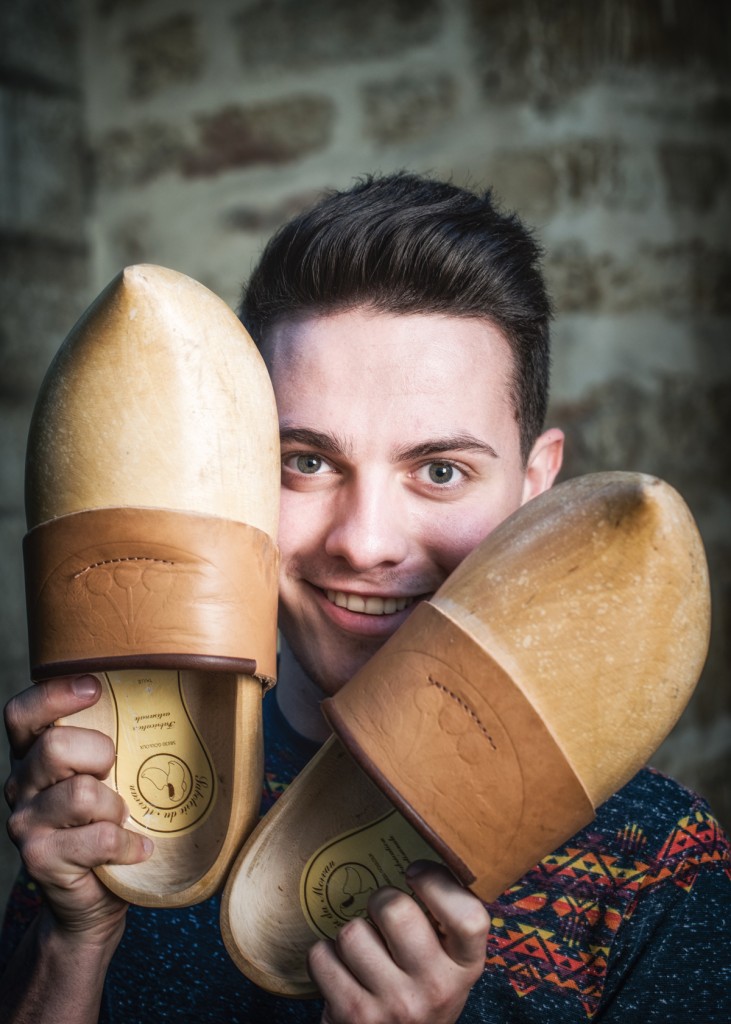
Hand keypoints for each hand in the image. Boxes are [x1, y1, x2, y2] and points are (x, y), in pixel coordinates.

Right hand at [4, 675, 151, 945]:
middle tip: (114, 774)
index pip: (22, 713)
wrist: (91, 900)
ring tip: (122, 818)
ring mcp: (25, 823)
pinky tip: (136, 848)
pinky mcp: (39, 858)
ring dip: (115, 807)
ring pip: (80, 794)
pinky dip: (127, 843)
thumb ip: (114, 743)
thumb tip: (179, 697)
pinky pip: (97, 838)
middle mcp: (20, 784)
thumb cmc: (106, 823)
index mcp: (32, 755)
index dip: (53, 694)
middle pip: (55, 747)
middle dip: (100, 754)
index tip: (94, 687)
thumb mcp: (107, 777)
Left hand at [308, 861, 489, 1023]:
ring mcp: (395, 1006)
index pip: (468, 916)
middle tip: (382, 917)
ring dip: (351, 935)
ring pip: (352, 930)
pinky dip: (324, 957)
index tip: (415, 873)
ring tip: (364, 954)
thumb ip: (445, 919)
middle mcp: (437, 989)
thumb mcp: (449, 962)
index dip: (436, 882)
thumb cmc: (420, 992)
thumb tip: (427, 843)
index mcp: (467, 967)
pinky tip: (341, 972)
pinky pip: (321, 956)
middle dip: (380, 900)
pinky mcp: (354, 1017)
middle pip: (394, 909)